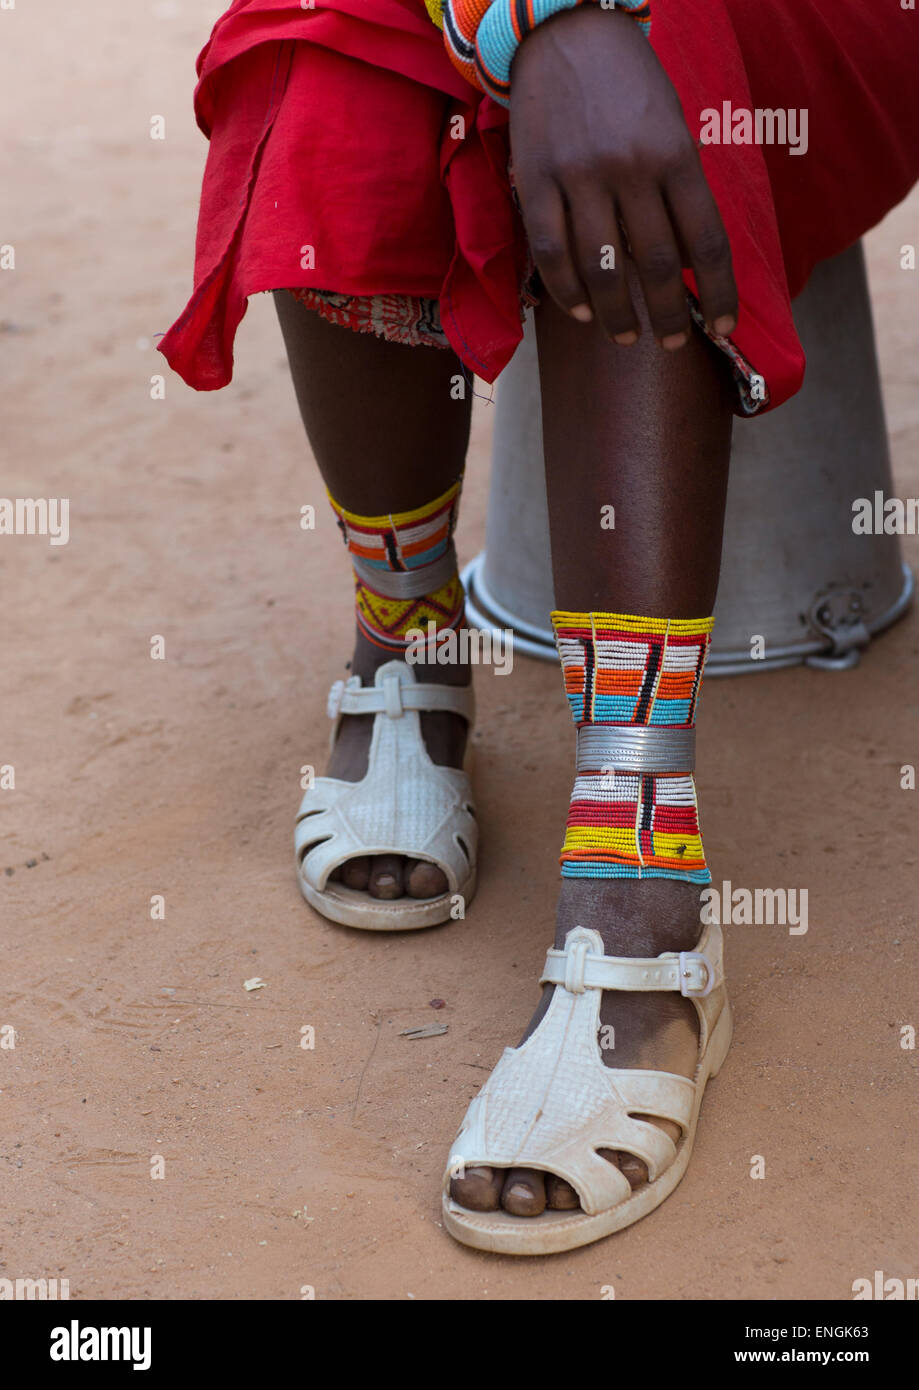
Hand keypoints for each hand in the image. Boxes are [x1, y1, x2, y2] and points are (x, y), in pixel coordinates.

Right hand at [509, 6, 736, 347]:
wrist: (564, 31)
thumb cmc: (628, 84)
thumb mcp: (672, 125)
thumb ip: (679, 189)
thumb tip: (682, 262)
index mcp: (675, 154)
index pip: (706, 241)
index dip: (719, 292)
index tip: (724, 327)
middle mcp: (630, 168)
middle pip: (655, 266)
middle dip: (667, 315)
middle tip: (670, 343)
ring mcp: (580, 177)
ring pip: (602, 269)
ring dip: (617, 315)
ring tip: (625, 337)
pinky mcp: (536, 181)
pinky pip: (551, 253)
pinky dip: (567, 291)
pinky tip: (582, 312)